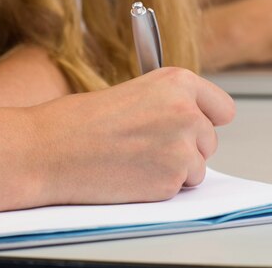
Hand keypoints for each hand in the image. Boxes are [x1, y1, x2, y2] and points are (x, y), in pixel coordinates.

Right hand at [27, 67, 234, 204]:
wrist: (49, 150)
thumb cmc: (79, 120)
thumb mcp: (134, 93)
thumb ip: (168, 104)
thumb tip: (191, 122)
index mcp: (177, 82)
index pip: (222, 108)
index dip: (207, 118)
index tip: (197, 124)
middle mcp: (187, 112)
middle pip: (210, 140)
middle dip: (186, 146)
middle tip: (149, 145)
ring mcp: (181, 148)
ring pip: (197, 167)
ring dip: (174, 168)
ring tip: (135, 159)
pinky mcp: (170, 181)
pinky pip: (178, 188)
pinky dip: (159, 186)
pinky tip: (130, 174)